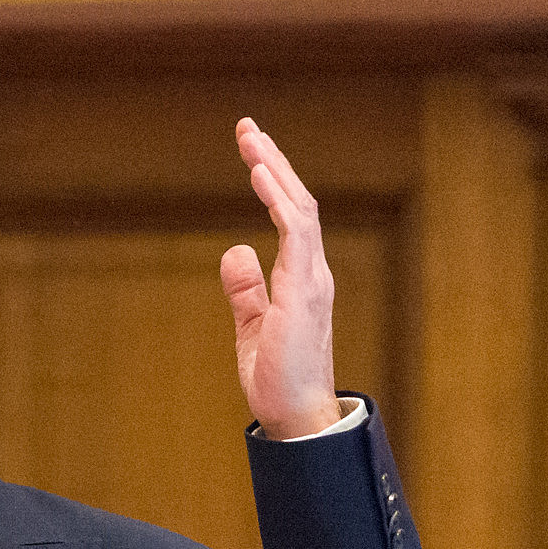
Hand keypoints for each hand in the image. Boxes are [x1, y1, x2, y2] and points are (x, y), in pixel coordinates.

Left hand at [219, 118, 342, 439]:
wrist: (295, 420)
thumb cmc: (277, 381)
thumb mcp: (252, 327)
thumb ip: (245, 290)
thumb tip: (234, 250)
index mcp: (302, 279)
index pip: (292, 216)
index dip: (273, 180)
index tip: (252, 150)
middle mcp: (313, 272)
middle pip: (298, 201)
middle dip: (273, 161)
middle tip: (247, 128)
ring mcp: (311, 280)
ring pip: (300, 208)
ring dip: (275, 169)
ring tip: (251, 139)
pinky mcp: (303, 292)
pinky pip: (295, 232)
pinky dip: (279, 198)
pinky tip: (259, 172)